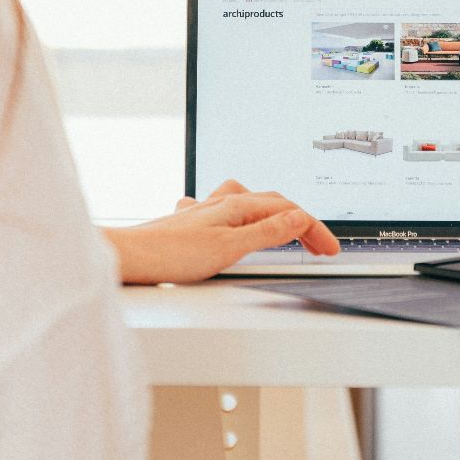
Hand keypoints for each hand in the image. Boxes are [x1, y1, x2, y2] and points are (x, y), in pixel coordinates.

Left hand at [103, 180, 339, 284]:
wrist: (129, 257)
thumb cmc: (171, 254)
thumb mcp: (229, 248)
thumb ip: (267, 232)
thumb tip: (300, 218)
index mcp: (236, 205)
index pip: (288, 212)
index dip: (314, 230)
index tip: (330, 249)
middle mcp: (221, 202)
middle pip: (273, 204)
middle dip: (301, 222)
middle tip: (319, 246)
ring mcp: (206, 211)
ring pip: (249, 202)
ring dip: (274, 214)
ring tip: (287, 228)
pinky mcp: (192, 224)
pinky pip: (226, 211)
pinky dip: (243, 217)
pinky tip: (234, 224)